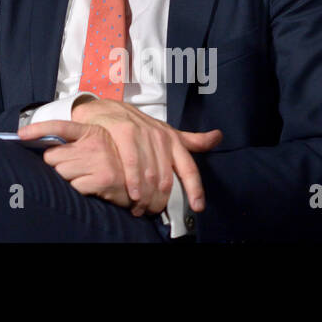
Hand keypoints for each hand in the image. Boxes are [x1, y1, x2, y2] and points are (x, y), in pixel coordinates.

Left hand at [20, 121, 131, 207]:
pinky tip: (91, 186)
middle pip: (53, 156)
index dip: (37, 129)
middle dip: (58, 164)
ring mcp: (98, 161)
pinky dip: (79, 189)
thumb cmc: (113, 161)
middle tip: (75, 167)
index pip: (59, 126)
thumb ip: (75, 141)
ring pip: (61, 172)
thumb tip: (46, 145)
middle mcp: (94, 143)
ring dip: (68, 178)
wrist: (139, 181)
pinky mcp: (102, 179)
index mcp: (90, 131)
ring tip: (85, 176)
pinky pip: (74, 187)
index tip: (20, 134)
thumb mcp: (97, 143)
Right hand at [26, 99, 222, 214]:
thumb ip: (191, 140)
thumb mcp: (165, 131)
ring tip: (140, 209)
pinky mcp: (123, 131)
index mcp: (173, 140)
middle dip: (160, 200)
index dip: (195, 189)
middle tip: (153, 212)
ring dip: (146, 196)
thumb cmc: (136, 124)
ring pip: (150, 174)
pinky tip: (132, 194)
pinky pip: (132, 162)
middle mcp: (161, 137)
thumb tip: (218, 137)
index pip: (189, 168)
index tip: (198, 207)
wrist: (103, 109)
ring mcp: (142, 133)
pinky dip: (133, 181)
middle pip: (167, 178)